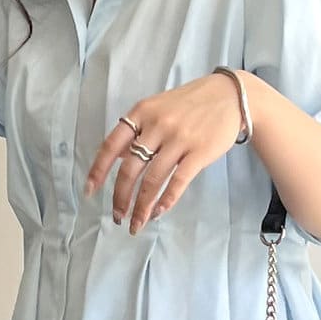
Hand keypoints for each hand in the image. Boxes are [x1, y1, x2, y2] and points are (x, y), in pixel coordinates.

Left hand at [84, 70, 246, 233]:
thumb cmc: (191, 104)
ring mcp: (179, 139)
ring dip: (142, 207)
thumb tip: (118, 158)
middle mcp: (157, 125)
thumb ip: (139, 130)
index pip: (112, 145)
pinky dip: (165, 201)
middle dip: (120, 197)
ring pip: (152, 180)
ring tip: (137, 224)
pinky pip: (177, 182)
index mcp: (141, 112)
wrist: (230, 96)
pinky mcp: (199, 152)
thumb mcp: (158, 107)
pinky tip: (159, 213)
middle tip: (117, 217)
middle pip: (130, 169)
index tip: (90, 192)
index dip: (98, 171)